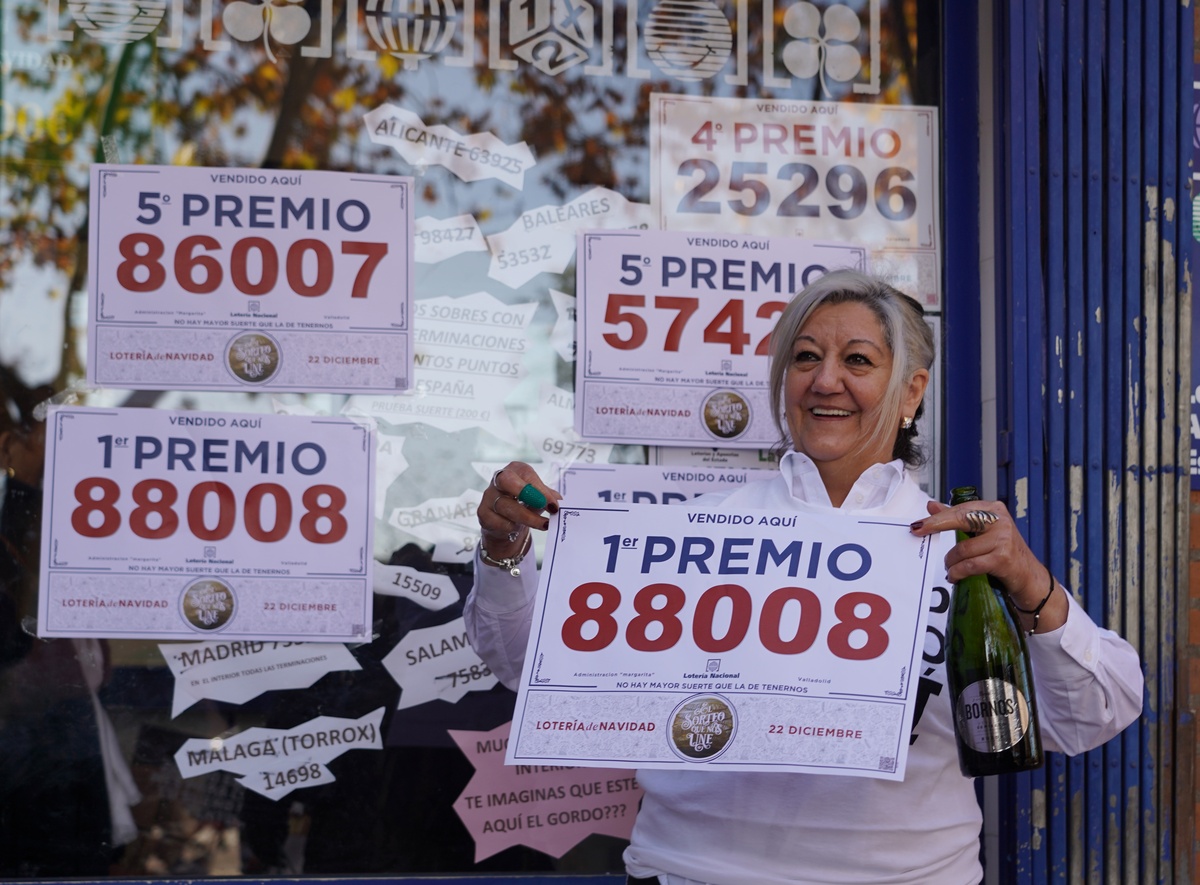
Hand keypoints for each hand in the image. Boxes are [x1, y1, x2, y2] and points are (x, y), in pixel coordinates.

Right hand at [477, 462, 560, 558]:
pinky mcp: (483, 512)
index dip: (540, 488)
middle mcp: (499, 479)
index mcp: (515, 470)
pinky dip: (511, 527)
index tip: (554, 504)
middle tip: (543, 506)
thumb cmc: (524, 504)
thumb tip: (560, 502)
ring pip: (505, 506)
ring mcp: (488, 496)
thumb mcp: (539, 498)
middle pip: (506, 480)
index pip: (526, 473)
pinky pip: (497, 521)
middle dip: (525, 492)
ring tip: (543, 524)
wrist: (505, 524)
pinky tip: (518, 528)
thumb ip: (548, 498)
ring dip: (527, 518)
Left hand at [910, 499, 1066, 633]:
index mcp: (993, 510)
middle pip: (959, 520)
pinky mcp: (1003, 558)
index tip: (918, 524)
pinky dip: (957, 572)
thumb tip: (931, 505)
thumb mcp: (981, 532)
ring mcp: (1003, 539)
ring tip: (950, 568)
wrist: (1029, 577)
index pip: (959, 509)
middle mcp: (999, 521)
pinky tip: (955, 576)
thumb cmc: (1003, 552)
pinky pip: (969, 565)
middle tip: (918, 533)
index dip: (937, 517)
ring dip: (950, 562)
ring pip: (962, 549)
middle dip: (936, 527)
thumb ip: (958, 518)